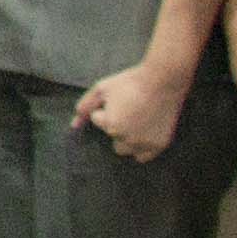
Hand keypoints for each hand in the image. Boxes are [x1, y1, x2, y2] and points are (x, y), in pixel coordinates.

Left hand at [75, 54, 194, 162]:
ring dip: (126, 139)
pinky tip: (142, 134)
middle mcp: (127, 138)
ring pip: (125, 149)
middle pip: (111, 136)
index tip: (118, 98)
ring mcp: (144, 144)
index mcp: (111, 124)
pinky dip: (140, 148)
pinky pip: (142, 157)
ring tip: (135, 121)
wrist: (162, 81)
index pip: (98, 120)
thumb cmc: (130, 82)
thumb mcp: (101, 88)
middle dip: (114, 125)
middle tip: (127, 110)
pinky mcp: (159, 146)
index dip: (105, 108)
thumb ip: (85, 107)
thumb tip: (74, 126)